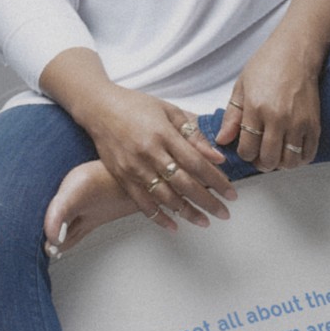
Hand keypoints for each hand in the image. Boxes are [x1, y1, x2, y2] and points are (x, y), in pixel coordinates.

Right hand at [58, 68, 232, 228]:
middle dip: (207, 201)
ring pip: (165, 197)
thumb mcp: (170, 111)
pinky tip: (173, 225)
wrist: (98, 107)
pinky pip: (141, 202)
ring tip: (204, 222)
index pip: (196, 163)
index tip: (231, 193)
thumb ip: (194, 134)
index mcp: (164, 134)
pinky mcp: (121, 176)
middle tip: (224, 213)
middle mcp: (149, 153)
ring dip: (187, 212)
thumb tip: (216, 157)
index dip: (216, 180)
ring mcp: (133, 167)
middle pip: (184, 183)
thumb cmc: (135, 105)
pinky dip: (158, 216)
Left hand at [212, 25, 329, 178]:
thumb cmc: (267, 65)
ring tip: (275, 154)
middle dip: (261, 163)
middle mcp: (279, 118)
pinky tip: (291, 151)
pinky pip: (308, 154)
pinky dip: (299, 159)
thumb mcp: (241, 87)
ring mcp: (299, 122)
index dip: (244, 154)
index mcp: (256, 109)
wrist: (296, 52)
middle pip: (269, 160)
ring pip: (289, 161)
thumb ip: (231, 116)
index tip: (245, 148)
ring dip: (280, 163)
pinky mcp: (314, 123)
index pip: (247, 149)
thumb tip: (222, 140)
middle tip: (259, 155)